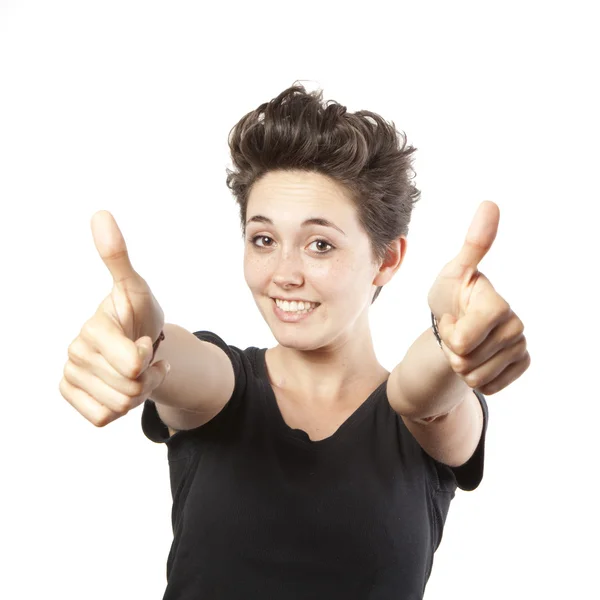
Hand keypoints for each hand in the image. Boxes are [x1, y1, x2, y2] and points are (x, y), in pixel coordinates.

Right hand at [59, 211, 169, 425]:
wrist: (138, 339)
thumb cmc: (140, 314)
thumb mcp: (137, 289)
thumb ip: (118, 258)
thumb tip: (101, 214)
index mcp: (92, 328)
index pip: (133, 365)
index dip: (148, 359)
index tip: (145, 343)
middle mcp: (75, 352)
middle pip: (128, 390)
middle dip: (147, 378)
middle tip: (145, 358)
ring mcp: (71, 375)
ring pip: (119, 405)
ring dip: (138, 391)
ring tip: (136, 370)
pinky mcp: (71, 393)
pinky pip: (102, 418)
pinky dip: (121, 407)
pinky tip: (123, 384)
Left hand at [427, 201, 530, 394]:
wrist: (455, 326)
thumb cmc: (451, 296)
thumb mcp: (453, 273)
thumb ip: (474, 244)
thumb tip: (490, 203)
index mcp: (497, 303)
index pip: (464, 337)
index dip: (450, 335)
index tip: (451, 320)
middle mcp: (515, 324)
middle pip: (467, 359)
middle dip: (452, 350)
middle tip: (456, 332)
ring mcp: (519, 346)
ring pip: (476, 376)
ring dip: (462, 366)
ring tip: (464, 344)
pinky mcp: (520, 365)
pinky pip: (490, 386)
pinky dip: (476, 378)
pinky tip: (478, 358)